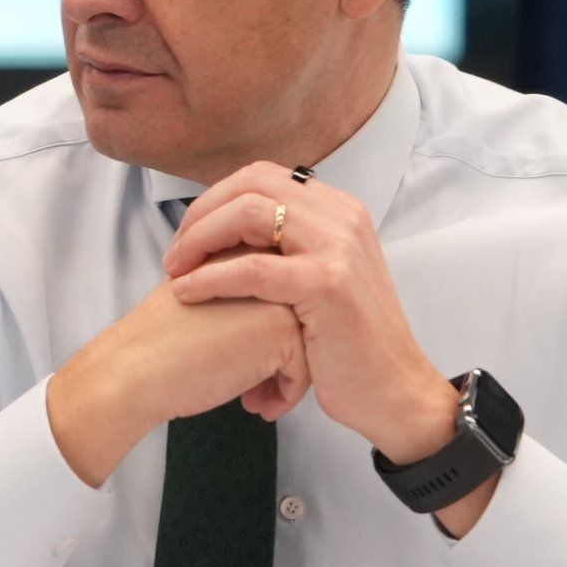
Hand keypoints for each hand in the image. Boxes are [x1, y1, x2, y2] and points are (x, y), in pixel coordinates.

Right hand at [46, 282, 309, 487]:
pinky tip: (259, 407)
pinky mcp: (282, 328)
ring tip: (260, 398)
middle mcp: (264, 265)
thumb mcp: (202, 300)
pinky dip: (287, 393)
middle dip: (286, 357)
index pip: (282, 293)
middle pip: (303, 315)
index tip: (248, 363)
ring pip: (311, 340)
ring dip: (289, 376)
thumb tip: (272, 328)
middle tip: (259, 388)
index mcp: (241, 252)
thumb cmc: (159, 345)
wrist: (135, 370)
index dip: (269, 333)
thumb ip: (235, 296)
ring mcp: (277, 293)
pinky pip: (306, 367)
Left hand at [163, 164, 459, 466]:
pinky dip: (210, 277)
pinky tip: (187, 294)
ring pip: (248, 215)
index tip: (189, 234)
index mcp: (338, 210)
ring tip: (175, 272)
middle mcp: (342, 217)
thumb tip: (232, 226)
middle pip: (251, 185)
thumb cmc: (348, 342)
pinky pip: (252, 269)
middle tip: (175, 253)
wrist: (391, 389)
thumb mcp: (324, 276)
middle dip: (201, 214)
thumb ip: (290, 245)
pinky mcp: (327, 284)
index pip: (262, 176)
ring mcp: (338, 247)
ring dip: (200, 240)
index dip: (215, 199)